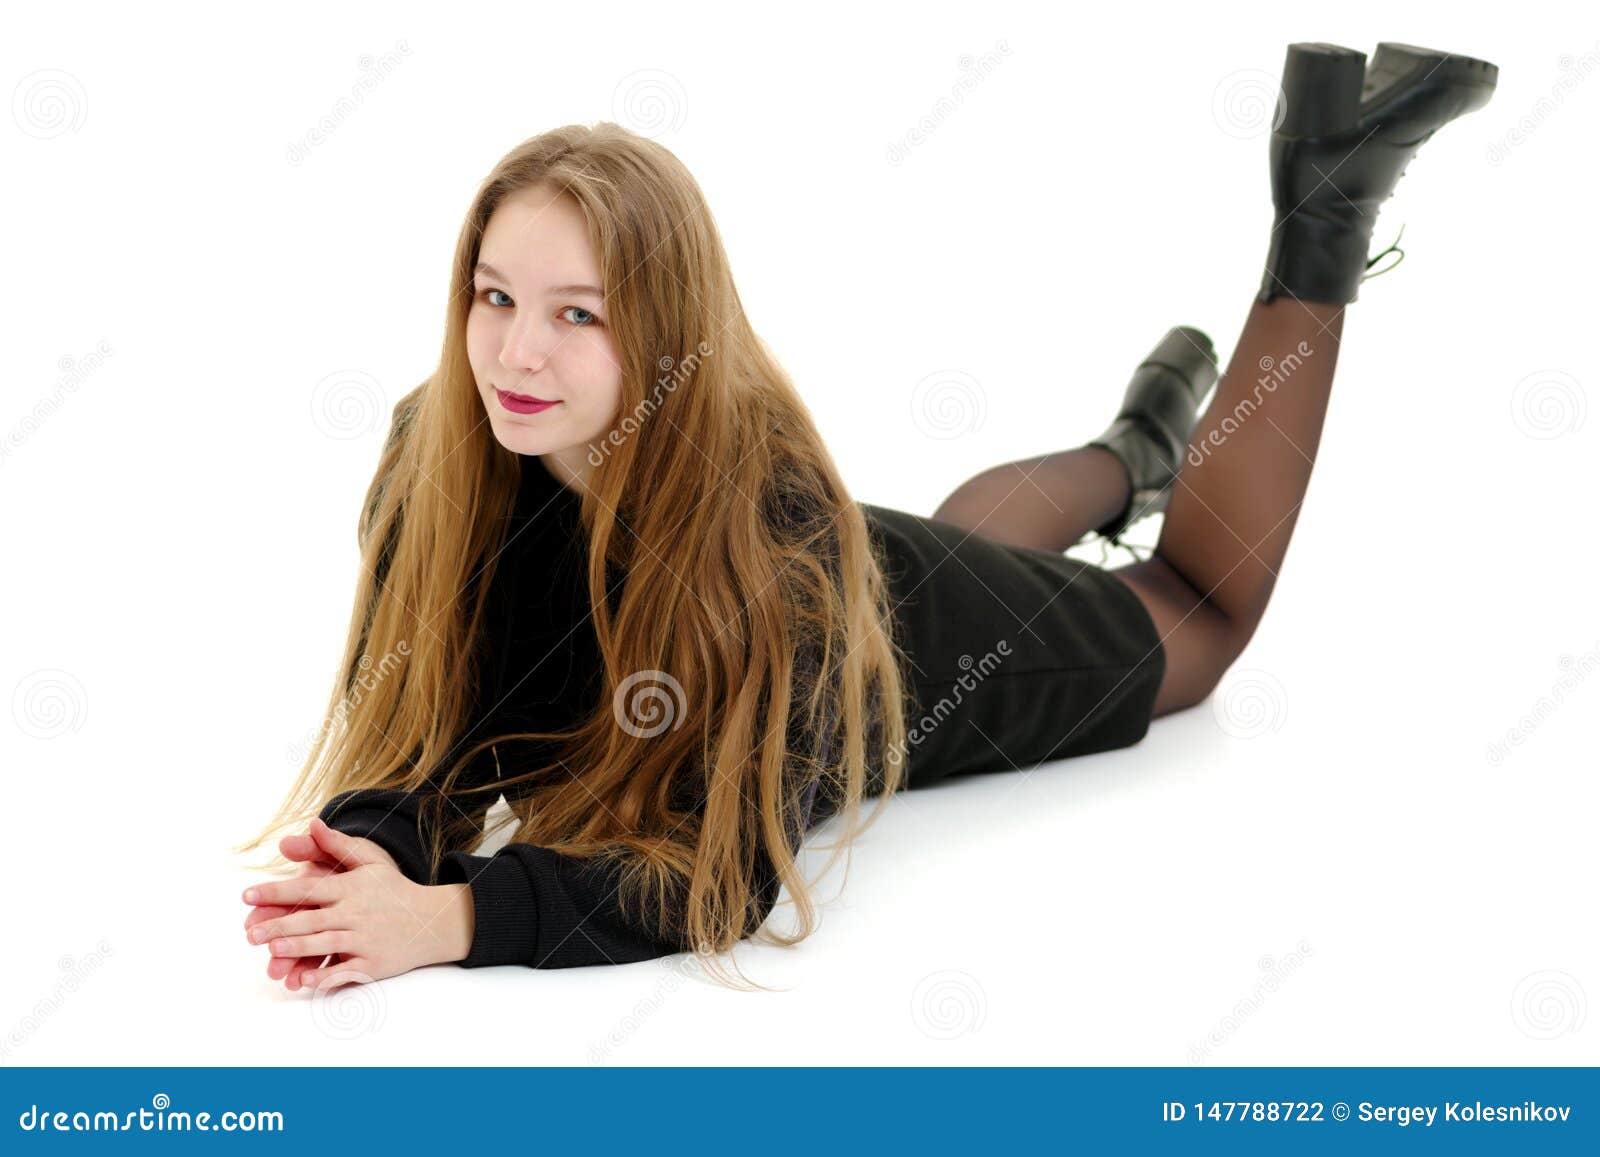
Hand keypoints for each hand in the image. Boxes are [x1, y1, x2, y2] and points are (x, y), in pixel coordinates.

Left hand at [243, 819, 472, 990]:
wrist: (431, 920)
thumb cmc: (393, 890)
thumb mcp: (370, 862)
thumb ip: (338, 846)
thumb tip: (313, 824)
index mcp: (350, 887)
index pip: (307, 888)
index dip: (275, 891)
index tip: (247, 895)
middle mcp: (356, 912)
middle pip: (312, 918)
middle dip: (280, 925)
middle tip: (250, 934)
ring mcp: (365, 939)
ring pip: (327, 943)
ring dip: (300, 947)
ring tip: (273, 950)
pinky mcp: (373, 963)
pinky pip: (347, 970)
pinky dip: (326, 975)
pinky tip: (305, 979)